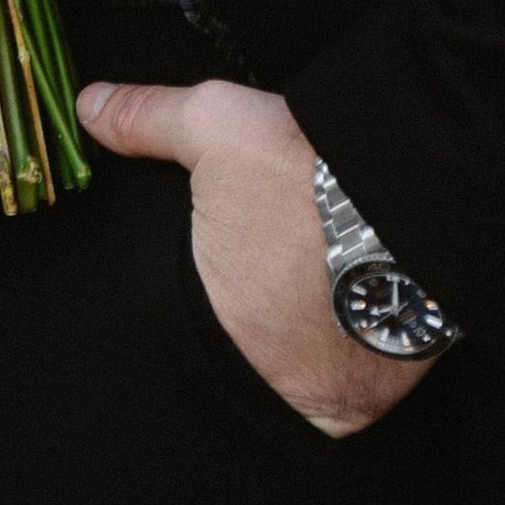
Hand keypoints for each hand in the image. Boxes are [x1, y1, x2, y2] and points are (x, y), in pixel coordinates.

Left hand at [78, 77, 428, 437]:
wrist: (418, 197)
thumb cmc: (307, 169)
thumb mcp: (217, 124)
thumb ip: (147, 120)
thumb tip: (87, 107)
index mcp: (212, 319)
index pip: (192, 325)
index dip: (209, 291)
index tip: (229, 258)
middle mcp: (262, 375)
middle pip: (245, 351)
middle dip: (252, 320)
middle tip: (273, 272)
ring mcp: (322, 396)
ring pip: (299, 373)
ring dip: (304, 341)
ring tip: (317, 288)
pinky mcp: (374, 397)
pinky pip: (352, 384)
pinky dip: (351, 352)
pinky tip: (356, 306)